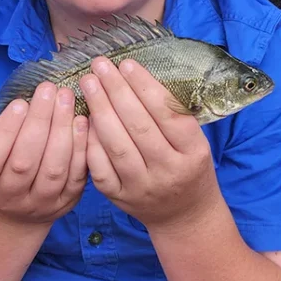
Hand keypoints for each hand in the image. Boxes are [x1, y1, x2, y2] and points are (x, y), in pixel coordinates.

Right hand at [0, 82, 88, 226]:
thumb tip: (32, 99)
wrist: (17, 210)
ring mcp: (39, 203)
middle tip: (49, 90)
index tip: (20, 103)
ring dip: (62, 129)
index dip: (5, 132)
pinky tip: (81, 121)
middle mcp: (9, 197)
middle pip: (24, 162)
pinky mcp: (66, 202)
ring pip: (53, 169)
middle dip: (38, 122)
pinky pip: (75, 175)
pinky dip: (80, 146)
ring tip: (66, 99)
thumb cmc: (2, 168)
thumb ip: (3, 132)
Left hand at [79, 56, 221, 231]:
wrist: (184, 215)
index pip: (168, 114)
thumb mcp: (196, 143)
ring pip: (117, 145)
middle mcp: (169, 171)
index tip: (127, 64)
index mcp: (194, 153)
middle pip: (139, 126)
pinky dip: (90, 141)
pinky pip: (100, 167)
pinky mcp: (120, 198)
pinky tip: (84, 118)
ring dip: (100, 110)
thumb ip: (174, 117)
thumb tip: (136, 77)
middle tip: (100, 66)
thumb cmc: (190, 168)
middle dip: (116, 91)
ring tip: (89, 84)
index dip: (145, 86)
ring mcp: (142, 187)